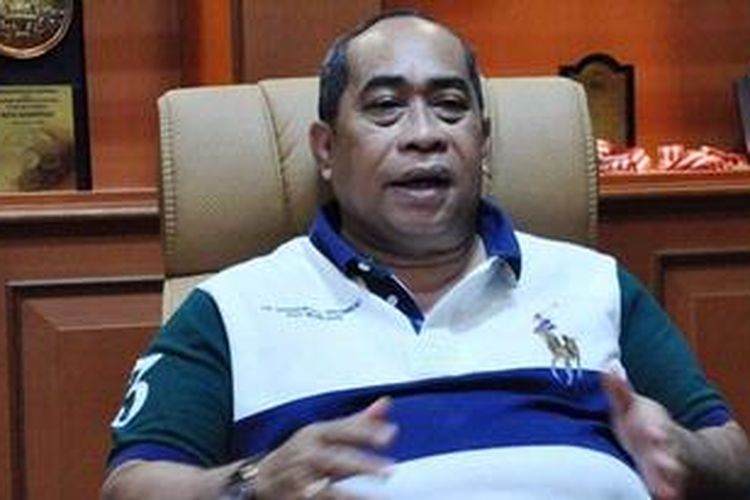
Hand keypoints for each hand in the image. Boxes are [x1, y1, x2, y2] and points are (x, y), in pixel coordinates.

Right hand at [254, 397, 396, 499]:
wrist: (261, 475)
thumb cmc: (303, 450)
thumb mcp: (325, 432)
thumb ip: (358, 421)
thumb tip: (386, 402)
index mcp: (314, 433)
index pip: (342, 430)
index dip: (365, 432)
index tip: (390, 436)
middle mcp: (305, 454)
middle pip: (335, 459)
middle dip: (362, 465)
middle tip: (390, 471)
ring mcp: (298, 478)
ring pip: (326, 488)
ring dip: (351, 495)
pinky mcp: (295, 498)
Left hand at [603, 373, 685, 499]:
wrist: (678, 451)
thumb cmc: (644, 426)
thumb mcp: (633, 407)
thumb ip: (620, 391)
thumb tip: (608, 367)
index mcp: (655, 430)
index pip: (657, 430)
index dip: (656, 432)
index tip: (654, 433)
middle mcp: (664, 452)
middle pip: (667, 457)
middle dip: (666, 462)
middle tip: (665, 466)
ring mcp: (665, 472)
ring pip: (670, 479)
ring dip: (668, 484)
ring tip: (667, 493)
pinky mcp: (661, 485)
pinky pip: (662, 491)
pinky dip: (664, 494)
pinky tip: (661, 499)